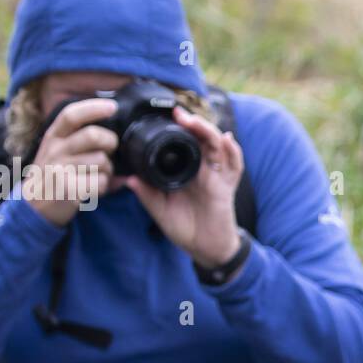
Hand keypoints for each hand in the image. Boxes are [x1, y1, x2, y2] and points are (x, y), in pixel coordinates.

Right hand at [23, 98, 118, 226]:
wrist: (34, 206)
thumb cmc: (53, 175)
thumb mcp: (56, 149)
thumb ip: (77, 137)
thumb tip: (110, 130)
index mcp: (53, 136)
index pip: (71, 115)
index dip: (93, 108)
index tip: (112, 107)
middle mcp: (55, 149)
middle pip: (92, 135)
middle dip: (110, 141)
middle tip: (109, 150)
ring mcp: (60, 169)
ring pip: (101, 161)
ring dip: (108, 169)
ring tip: (98, 175)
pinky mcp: (68, 188)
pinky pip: (101, 182)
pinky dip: (104, 186)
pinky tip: (94, 188)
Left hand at [126, 106, 243, 267]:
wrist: (205, 248)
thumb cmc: (185, 228)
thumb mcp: (160, 211)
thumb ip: (147, 195)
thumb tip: (129, 179)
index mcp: (185, 172)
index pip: (183, 144)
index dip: (178, 130)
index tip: (164, 118)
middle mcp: (202, 170)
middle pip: (202, 139)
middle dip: (193, 124)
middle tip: (179, 114)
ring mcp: (216, 177)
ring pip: (217, 147)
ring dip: (208, 132)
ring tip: (196, 122)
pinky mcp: (227, 187)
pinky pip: (234, 166)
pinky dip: (233, 152)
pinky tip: (228, 139)